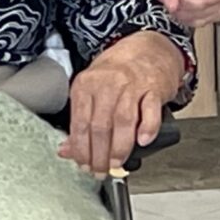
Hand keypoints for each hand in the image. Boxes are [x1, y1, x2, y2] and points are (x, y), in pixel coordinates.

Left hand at [62, 31, 185, 177]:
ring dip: (119, 148)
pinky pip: (150, 110)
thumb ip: (80, 121)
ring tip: (116, 164)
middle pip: (99, 125)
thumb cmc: (119, 73)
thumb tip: (66, 151)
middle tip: (100, 170)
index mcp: (86, 85)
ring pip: (122, 121)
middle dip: (99, 154)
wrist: (148, 49)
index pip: (79, 123)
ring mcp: (131, 85)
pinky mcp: (153, 88)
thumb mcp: (92, 91)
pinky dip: (147, 128)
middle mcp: (107, 84)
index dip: (81, 149)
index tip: (83, 165)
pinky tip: (143, 141)